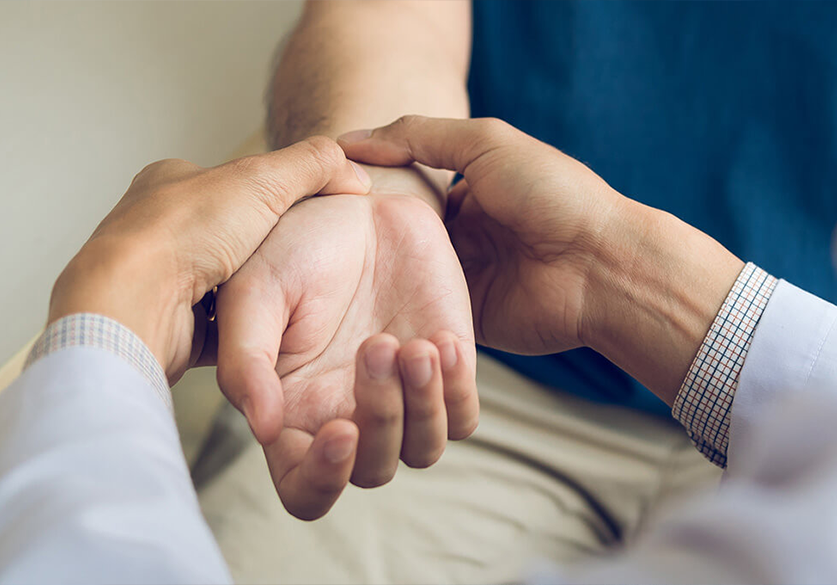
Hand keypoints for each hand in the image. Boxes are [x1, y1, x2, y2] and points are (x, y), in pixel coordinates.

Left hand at [49, 136, 370, 383]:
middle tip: (294, 261)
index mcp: (171, 184)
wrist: (136, 303)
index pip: (232, 184)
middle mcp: (161, 231)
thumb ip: (312, 166)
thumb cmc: (182, 235)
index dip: (271, 196)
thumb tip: (352, 171)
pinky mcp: (170, 325)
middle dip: (263, 252)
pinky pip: (219, 327)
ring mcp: (163, 279)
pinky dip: (241, 329)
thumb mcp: (262, 179)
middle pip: (232, 239)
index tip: (301, 213)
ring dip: (252, 292)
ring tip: (282, 296)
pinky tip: (259, 327)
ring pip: (226, 285)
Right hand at [215, 187, 477, 519]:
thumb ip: (247, 361)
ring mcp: (402, 395)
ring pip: (423, 449)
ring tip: (416, 343)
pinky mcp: (447, 370)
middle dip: (381, 417)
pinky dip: (457, 390)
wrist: (358, 204)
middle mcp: (348, 413)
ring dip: (422, 405)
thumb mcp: (255, 292)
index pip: (305, 487)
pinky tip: (441, 339)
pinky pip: (463, 415)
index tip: (340, 431)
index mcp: (293, 410)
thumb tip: (263, 428)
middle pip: (373, 470)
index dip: (322, 480)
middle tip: (378, 345)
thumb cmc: (294, 244)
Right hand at [340, 116, 743, 402]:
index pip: (403, 195)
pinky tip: (359, 310)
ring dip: (377, 280)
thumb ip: (420, 136)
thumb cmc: (551, 195)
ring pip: (405, 280)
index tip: (323, 199)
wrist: (602, 266)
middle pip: (399, 241)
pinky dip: (399, 312)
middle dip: (365, 243)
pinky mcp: (466, 321)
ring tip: (329, 279)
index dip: (367, 196)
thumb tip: (352, 140)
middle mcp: (461, 239)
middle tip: (317, 244)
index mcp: (466, 195)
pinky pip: (422, 316)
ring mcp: (463, 282)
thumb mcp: (485, 144)